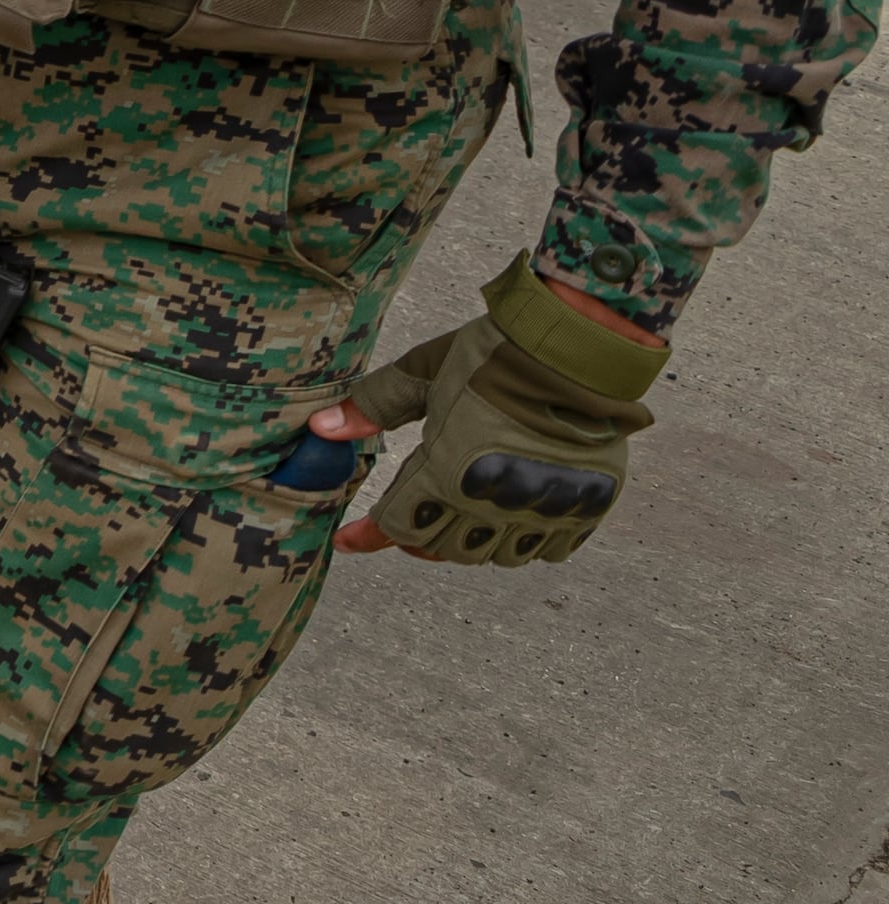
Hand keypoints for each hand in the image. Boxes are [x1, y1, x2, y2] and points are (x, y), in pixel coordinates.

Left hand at [327, 263, 660, 564]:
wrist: (579, 349)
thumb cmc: (495, 356)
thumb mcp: (423, 372)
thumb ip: (373, 406)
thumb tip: (322, 430)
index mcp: (446, 471)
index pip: (395, 523)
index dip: (367, 536)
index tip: (348, 540)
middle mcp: (492, 502)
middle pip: (441, 546)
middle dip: (416, 534)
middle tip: (406, 517)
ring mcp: (540, 510)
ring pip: (490, 554)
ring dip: (465, 540)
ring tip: (455, 516)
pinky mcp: (583, 509)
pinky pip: (544, 551)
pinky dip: (520, 542)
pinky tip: (508, 518)